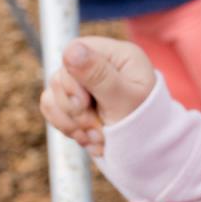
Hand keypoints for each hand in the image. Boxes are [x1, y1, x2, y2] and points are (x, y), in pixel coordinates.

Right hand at [39, 36, 155, 153]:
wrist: (148, 152)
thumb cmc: (144, 122)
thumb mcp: (124, 99)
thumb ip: (99, 75)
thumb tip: (72, 49)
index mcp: (117, 55)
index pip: (75, 50)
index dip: (71, 79)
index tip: (84, 103)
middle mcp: (99, 64)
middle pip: (60, 76)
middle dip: (75, 109)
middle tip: (97, 127)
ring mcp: (84, 83)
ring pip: (53, 95)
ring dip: (72, 123)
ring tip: (97, 137)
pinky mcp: (74, 101)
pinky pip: (52, 108)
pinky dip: (68, 128)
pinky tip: (89, 138)